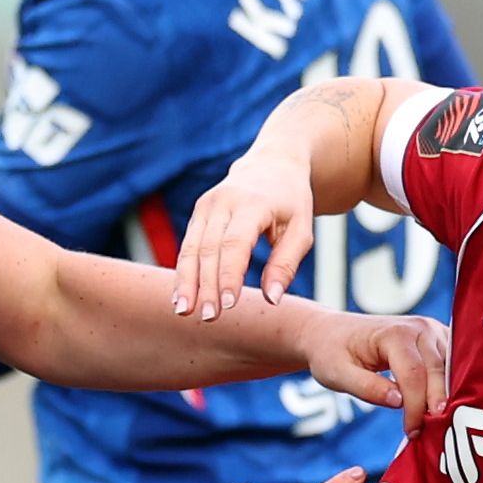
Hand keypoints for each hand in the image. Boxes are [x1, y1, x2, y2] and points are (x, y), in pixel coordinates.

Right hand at [172, 150, 320, 318]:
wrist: (272, 164)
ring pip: (191, 248)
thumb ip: (286, 264)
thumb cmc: (291, 202)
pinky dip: (183, 272)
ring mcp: (207, 205)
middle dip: (206, 286)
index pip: (235, 243)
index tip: (228, 305)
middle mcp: (224, 201)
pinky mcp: (199, 212)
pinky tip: (181, 297)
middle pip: (208, 249)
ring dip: (187, 282)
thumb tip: (271, 300)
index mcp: (253, 203)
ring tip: (184, 311)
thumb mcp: (301, 230)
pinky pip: (187, 245)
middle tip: (207, 318)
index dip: (229, 275)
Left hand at [308, 312, 452, 432]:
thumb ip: (367, 388)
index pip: (414, 376)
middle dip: (435, 406)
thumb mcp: (338, 375)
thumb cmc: (331, 353)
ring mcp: (432, 331)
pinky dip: (450, 385)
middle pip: (438, 372)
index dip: (415, 408)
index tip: (411, 432)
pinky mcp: (437, 338)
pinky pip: (453, 364)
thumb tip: (398, 402)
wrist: (331, 332)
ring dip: (446, 397)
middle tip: (430, 433)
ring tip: (437, 424)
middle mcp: (419, 328)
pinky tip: (444, 407)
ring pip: (450, 369)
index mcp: (395, 333)